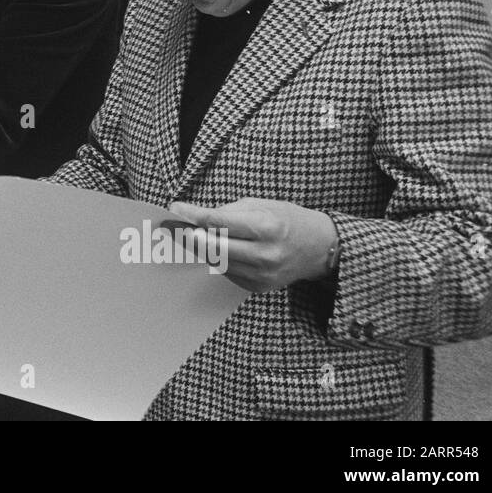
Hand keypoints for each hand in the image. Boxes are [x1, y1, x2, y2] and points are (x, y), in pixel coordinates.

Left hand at [167, 198, 338, 292]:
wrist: (319, 248)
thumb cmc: (287, 219)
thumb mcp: (261, 205)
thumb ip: (228, 212)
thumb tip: (195, 216)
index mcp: (266, 228)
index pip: (219, 222)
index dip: (193, 215)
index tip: (175, 208)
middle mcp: (265, 254)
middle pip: (213, 247)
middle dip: (189, 236)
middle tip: (171, 226)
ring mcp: (262, 275)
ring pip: (216, 262)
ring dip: (198, 248)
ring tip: (185, 235)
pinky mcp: (258, 287)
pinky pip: (226, 272)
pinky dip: (215, 260)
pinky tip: (208, 249)